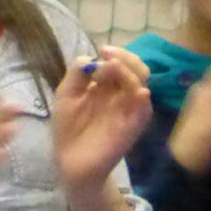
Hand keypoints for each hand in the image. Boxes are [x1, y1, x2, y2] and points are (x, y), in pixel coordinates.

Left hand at [53, 45, 152, 192]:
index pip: (121, 62)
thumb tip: (94, 57)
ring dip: (131, 73)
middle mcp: (121, 95)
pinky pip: (144, 111)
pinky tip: (139, 92)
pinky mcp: (132, 127)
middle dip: (126, 58)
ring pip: (142, 85)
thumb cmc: (68, 128)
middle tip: (109, 57)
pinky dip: (143, 100)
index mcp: (107, 85)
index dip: (115, 53)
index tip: (102, 50)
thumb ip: (77, 73)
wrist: (70, 160)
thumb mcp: (66, 94)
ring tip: (114, 68)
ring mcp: (128, 110)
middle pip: (137, 69)